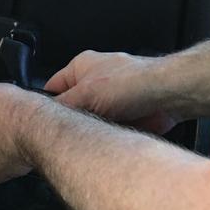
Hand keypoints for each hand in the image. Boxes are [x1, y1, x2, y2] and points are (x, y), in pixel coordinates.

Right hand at [45, 50, 175, 133]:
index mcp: (81, 67)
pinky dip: (107, 137)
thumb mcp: (85, 94)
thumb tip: (43, 119)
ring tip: (93, 137)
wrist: (166, 96)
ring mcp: (111, 99)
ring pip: (91, 122)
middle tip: (71, 134)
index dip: (46, 107)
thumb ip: (61, 107)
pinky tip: (107, 141)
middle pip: (72, 108)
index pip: (52, 88)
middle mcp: (95, 81)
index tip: (43, 124)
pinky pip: (108, 130)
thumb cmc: (131, 83)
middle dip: (73, 122)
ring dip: (93, 131)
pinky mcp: (125, 115)